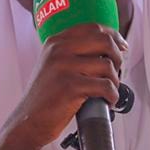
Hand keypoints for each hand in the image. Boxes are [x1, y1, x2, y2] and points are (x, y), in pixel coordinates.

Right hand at [4, 24, 125, 149]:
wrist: (28, 121)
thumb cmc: (45, 97)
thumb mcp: (53, 65)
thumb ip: (73, 52)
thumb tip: (107, 48)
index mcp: (56, 42)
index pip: (93, 28)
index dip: (113, 36)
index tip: (121, 46)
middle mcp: (59, 50)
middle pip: (104, 41)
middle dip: (118, 58)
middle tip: (116, 72)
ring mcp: (64, 67)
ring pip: (107, 66)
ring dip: (114, 81)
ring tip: (108, 91)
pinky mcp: (71, 86)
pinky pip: (105, 86)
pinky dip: (111, 96)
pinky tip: (107, 101)